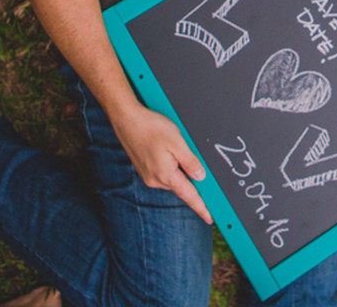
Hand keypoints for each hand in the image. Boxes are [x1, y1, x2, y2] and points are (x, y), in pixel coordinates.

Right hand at [111, 101, 212, 223]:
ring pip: (172, 178)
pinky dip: (170, 165)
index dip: (201, 208)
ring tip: (173, 146)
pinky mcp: (144, 169)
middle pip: (181, 185)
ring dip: (178, 169)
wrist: (127, 119)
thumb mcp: (177, 142)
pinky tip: (166, 150)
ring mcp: (148, 175)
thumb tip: (200, 177)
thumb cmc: (151, 127)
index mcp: (165, 175)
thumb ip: (190, 162)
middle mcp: (155, 180)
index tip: (209, 218)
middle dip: (190, 178)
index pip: (188, 196)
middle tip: (191, 161)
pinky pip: (163, 172)